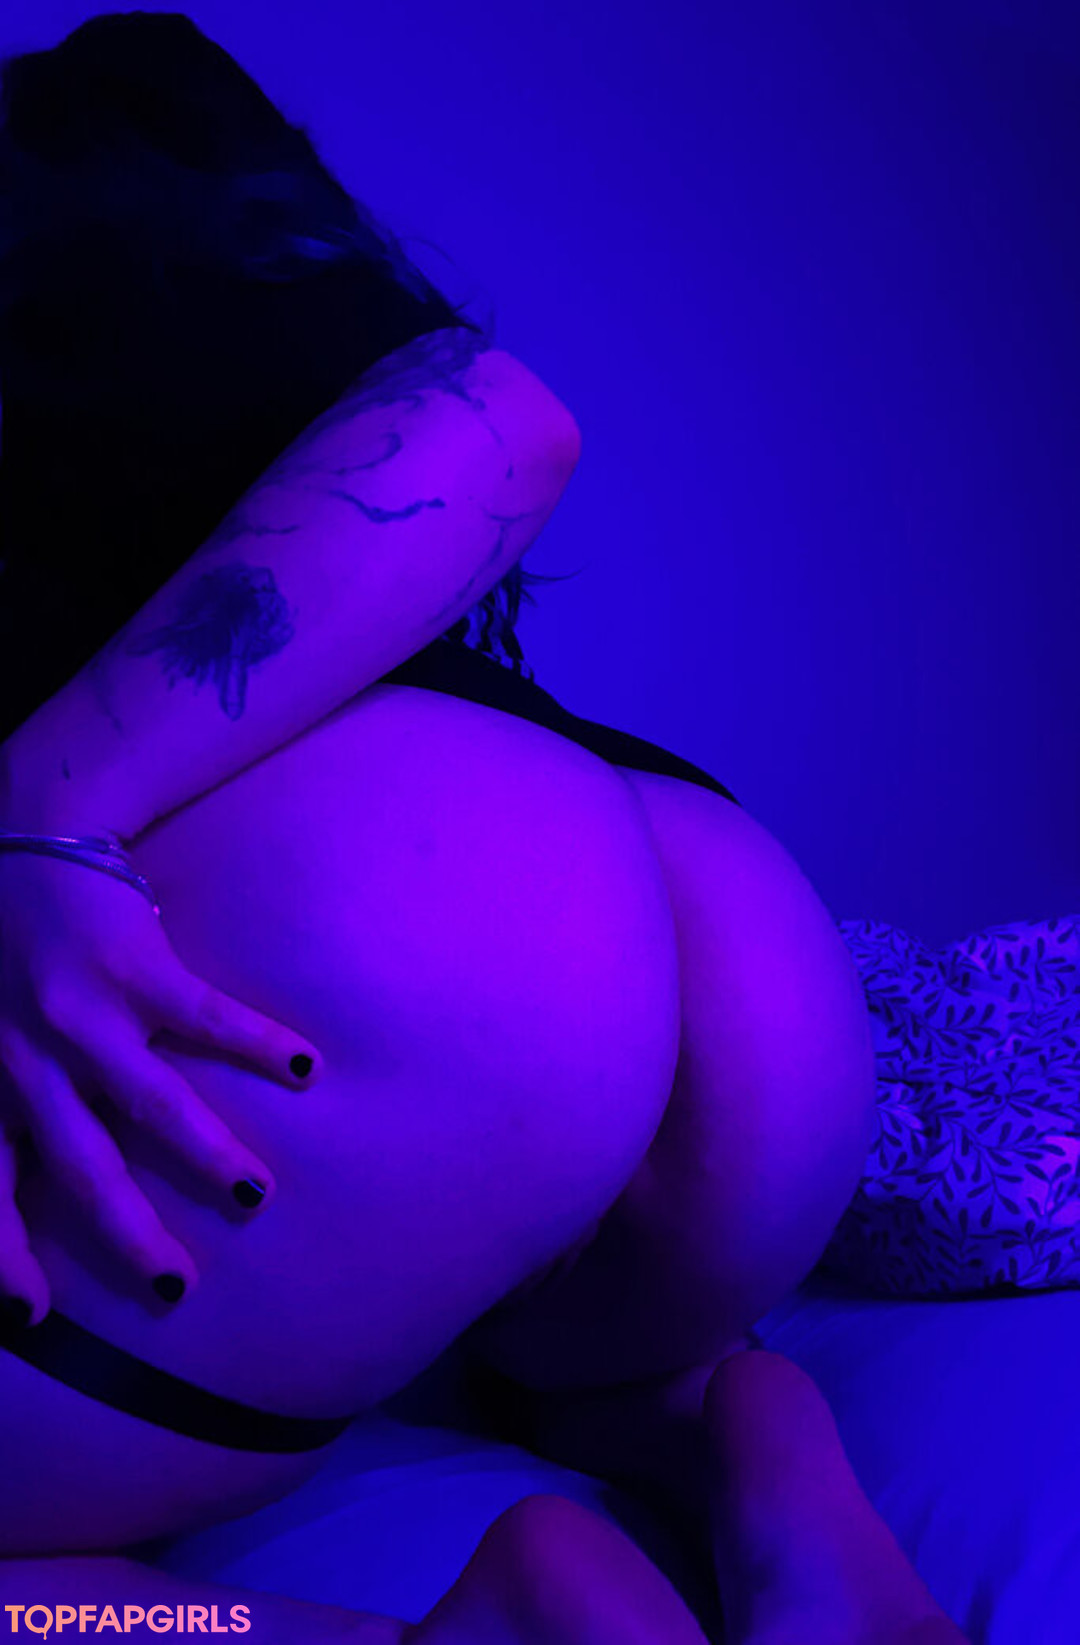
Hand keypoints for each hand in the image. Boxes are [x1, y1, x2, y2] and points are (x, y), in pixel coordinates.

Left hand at [0, 850, 321, 1321]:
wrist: (26, 835)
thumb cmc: (6, 937)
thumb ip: (11, 1089)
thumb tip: (35, 1171)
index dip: (4, 1256)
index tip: (34, 1316)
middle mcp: (28, 1057)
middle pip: (81, 1165)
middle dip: (127, 1232)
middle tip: (175, 1284)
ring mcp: (83, 1012)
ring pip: (148, 1102)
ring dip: (205, 1151)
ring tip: (255, 1192)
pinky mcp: (136, 964)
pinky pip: (205, 1016)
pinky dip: (258, 1043)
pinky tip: (307, 1066)